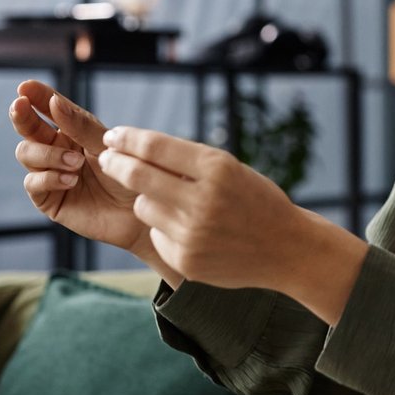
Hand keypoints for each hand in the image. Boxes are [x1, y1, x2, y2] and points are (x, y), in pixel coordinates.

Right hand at [10, 80, 145, 251]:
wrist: (142, 213)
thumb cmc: (131, 176)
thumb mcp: (109, 147)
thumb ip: (81, 127)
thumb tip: (54, 102)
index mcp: (74, 132)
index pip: (51, 108)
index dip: (37, 96)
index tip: (26, 86)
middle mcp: (58, 149)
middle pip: (29, 128)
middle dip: (22, 115)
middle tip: (19, 105)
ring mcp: (50, 173)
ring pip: (26, 152)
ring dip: (47, 154)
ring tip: (75, 163)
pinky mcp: (48, 199)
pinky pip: (33, 183)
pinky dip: (49, 178)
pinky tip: (70, 180)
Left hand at [94, 125, 326, 292]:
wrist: (287, 248)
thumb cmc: (257, 201)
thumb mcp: (233, 170)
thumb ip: (190, 162)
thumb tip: (135, 149)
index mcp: (218, 169)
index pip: (156, 147)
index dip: (128, 139)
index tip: (113, 136)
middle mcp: (204, 200)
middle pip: (138, 176)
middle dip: (116, 164)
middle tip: (107, 158)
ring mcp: (193, 233)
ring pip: (144, 206)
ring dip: (149, 199)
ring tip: (176, 203)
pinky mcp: (186, 259)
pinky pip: (156, 234)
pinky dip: (166, 227)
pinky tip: (193, 231)